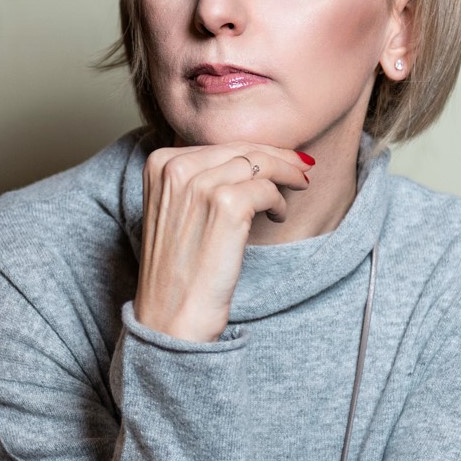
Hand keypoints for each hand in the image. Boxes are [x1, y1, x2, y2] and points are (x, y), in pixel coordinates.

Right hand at [133, 143, 311, 341]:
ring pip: (260, 163)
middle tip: (301, 165)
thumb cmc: (178, 267)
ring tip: (298, 187)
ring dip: (285, 175)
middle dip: (277, 155)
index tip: (278, 155)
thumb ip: (199, 177)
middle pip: (241, 148)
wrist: (170, 317)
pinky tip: (277, 216)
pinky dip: (279, 202)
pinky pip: (268, 189)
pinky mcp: (225, 205)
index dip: (254, 149)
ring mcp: (199, 184)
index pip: (218, 143)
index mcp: (159, 163)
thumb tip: (249, 154)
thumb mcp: (175, 208)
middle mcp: (174, 167)